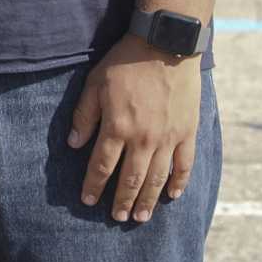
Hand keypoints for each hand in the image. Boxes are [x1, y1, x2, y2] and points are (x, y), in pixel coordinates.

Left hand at [68, 34, 203, 222]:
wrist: (166, 44)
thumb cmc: (126, 62)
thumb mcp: (95, 84)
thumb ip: (84, 116)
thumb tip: (73, 144)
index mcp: (118, 127)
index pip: (102, 166)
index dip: (94, 186)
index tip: (88, 200)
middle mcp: (143, 138)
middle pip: (131, 179)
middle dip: (122, 201)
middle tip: (116, 217)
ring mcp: (168, 137)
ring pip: (157, 178)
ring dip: (148, 200)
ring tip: (140, 217)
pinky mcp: (187, 131)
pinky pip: (184, 164)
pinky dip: (179, 183)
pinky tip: (172, 195)